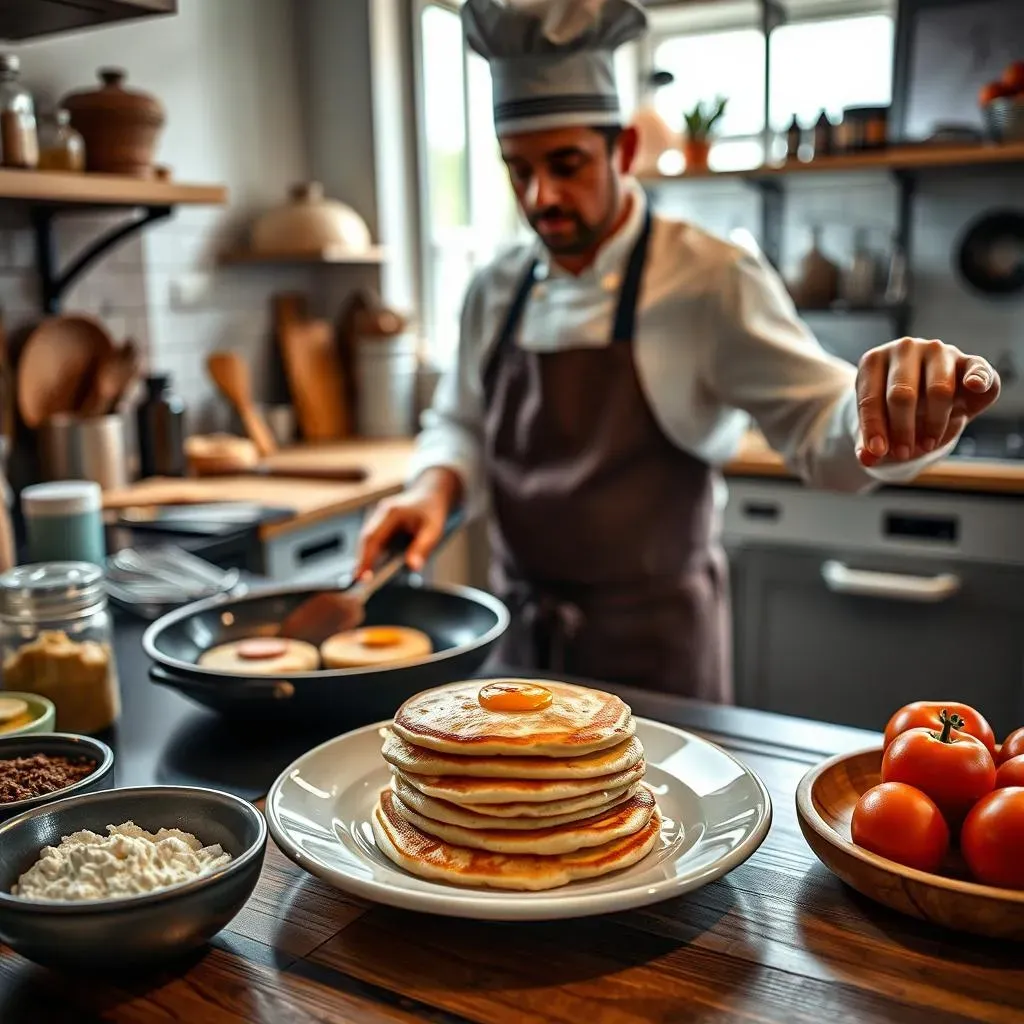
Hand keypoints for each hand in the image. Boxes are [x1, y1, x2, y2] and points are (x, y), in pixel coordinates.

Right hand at [355, 467, 460, 576]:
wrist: (431, 494)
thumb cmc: (432, 510)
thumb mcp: (434, 529)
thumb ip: (423, 547)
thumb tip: (413, 567)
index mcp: (390, 512)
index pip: (372, 538)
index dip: (365, 559)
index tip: (362, 577)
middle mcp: (380, 514)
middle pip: (365, 541)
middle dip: (362, 562)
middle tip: (360, 583)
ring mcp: (378, 518)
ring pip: (368, 542)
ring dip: (366, 559)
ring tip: (365, 580)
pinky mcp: (381, 525)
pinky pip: (374, 542)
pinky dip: (373, 555)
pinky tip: (375, 570)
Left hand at [855, 339, 999, 466]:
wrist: (922, 398)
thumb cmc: (891, 411)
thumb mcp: (876, 426)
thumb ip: (868, 443)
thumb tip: (867, 458)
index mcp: (873, 362)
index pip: (870, 398)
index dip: (874, 428)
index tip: (878, 452)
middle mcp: (904, 349)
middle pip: (902, 394)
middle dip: (902, 430)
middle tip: (904, 453)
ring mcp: (937, 351)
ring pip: (939, 390)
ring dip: (934, 423)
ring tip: (926, 444)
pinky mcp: (968, 361)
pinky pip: (976, 369)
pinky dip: (978, 378)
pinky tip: (973, 386)